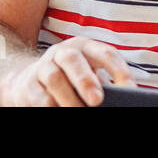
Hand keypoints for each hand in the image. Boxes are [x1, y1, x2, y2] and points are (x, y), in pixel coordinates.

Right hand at [0, 37, 135, 106]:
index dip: (118, 69)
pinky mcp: (27, 85)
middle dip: (86, 80)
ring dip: (69, 98)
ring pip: (54, 79)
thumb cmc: (70, 78)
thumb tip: (122, 96)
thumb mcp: (88, 72)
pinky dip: (53, 107)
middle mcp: (61, 52)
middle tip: (97, 100)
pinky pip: (40, 97)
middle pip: (73, 60)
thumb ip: (103, 82)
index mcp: (84, 46)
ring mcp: (42, 67)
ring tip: (79, 111)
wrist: (29, 80)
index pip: (105, 52)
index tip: (130, 87)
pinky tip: (61, 111)